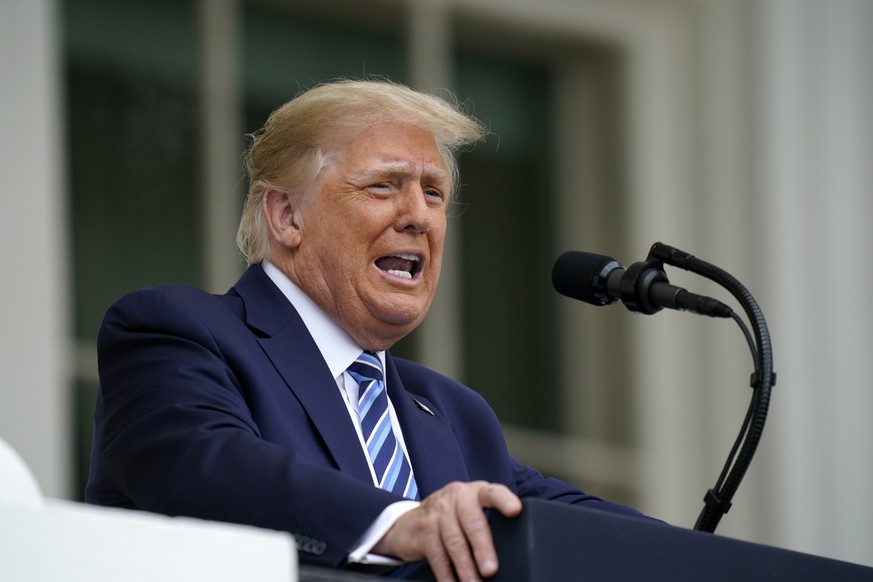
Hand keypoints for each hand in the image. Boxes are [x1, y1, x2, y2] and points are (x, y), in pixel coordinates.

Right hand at [372, 481, 522, 581]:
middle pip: (473, 523)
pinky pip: (438, 556)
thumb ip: (489, 521)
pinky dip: (447, 575)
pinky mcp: (424, 529)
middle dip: (483, 548)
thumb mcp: (470, 511)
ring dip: (466, 568)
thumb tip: (515, 550)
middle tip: (491, 569)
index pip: (493, 493)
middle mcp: (457, 497)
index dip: (504, 500)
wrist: (410, 522)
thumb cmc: (452, 518)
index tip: (515, 511)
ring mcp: (438, 512)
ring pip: (455, 543)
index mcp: (476, 492)